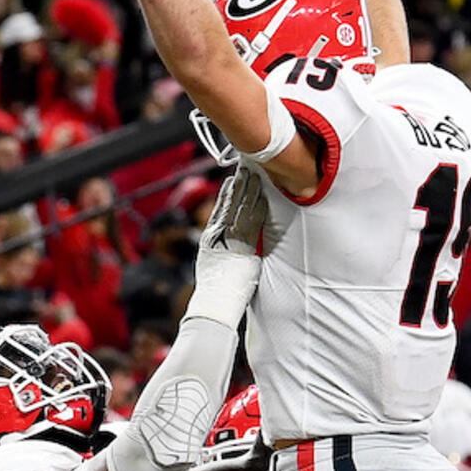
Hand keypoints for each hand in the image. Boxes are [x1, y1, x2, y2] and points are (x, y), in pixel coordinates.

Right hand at [187, 167, 268, 327]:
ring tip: (253, 174)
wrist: (214, 303)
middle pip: (229, 203)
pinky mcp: (242, 246)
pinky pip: (251, 222)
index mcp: (210, 238)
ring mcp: (229, 240)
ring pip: (240, 208)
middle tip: (245, 168)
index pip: (220, 209)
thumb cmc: (216, 290)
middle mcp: (217, 235)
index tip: (232, 179)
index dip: (227, 192)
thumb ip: (220, 249)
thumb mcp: (212, 264)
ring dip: (248, 190)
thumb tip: (228, 245)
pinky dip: (256, 208)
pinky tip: (261, 196)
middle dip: (238, 185)